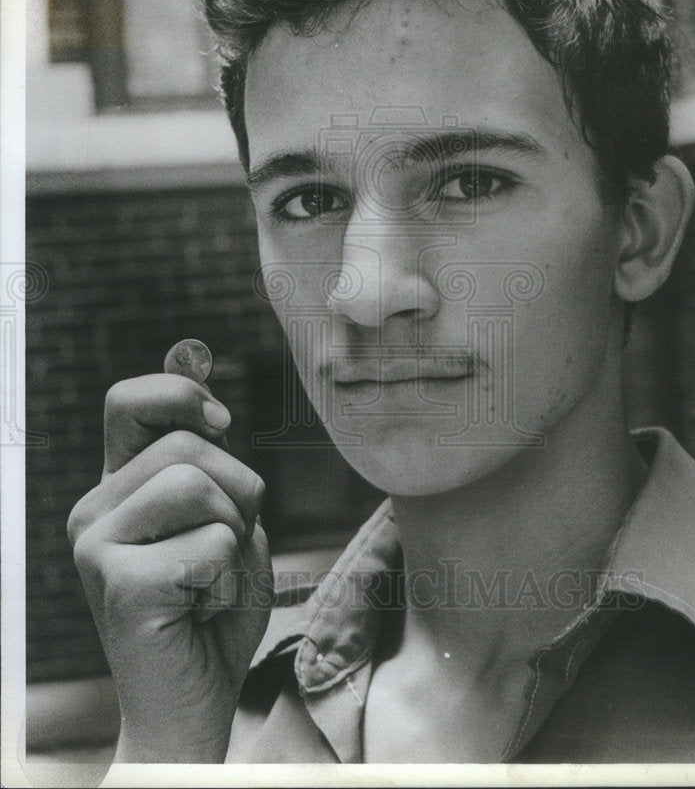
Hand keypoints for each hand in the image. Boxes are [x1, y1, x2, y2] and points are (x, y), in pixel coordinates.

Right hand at [67, 374, 271, 761]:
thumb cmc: (215, 604)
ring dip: (235, 534)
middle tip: (224, 549)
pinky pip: (210, 544)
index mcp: (119, 486)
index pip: (127, 400)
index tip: (221, 423)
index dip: (180, 395)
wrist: (196, 700)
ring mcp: (97, 545)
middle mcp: (95, 508)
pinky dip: (229, 577)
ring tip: (212, 578)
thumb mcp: (223, 512)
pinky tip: (201, 608)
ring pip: (200, 486)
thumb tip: (194, 354)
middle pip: (189, 445)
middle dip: (239, 493)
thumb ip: (208, 448)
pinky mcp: (117, 583)